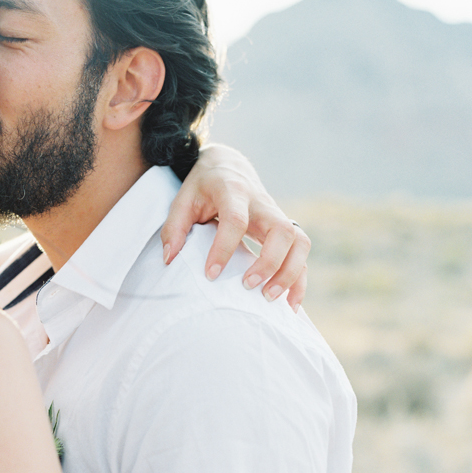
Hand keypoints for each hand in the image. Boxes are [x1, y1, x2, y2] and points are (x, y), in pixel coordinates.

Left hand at [161, 144, 309, 309]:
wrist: (229, 167)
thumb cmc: (203, 186)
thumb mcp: (183, 199)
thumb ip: (174, 227)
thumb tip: (169, 259)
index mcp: (233, 192)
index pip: (235, 220)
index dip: (224, 248)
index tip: (211, 275)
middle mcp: (262, 203)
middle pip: (282, 231)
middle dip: (269, 263)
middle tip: (248, 286)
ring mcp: (277, 216)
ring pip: (300, 242)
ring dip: (290, 273)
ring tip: (269, 299)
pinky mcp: (285, 230)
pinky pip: (302, 255)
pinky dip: (299, 280)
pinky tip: (288, 305)